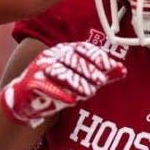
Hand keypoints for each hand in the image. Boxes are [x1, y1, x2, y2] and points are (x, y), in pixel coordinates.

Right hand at [0, 42, 126, 128]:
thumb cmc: (57, 86)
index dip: (97, 56)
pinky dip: (59, 93)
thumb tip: (123, 70)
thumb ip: (100, 74)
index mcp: (65, 51)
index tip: (111, 66)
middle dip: (89, 70)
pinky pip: (46, 87)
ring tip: (88, 93)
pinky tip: (71, 101)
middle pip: (73, 60)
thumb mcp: (81, 79)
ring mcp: (40, 68)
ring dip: (76, 82)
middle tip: (101, 81)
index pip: (83, 49)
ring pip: (61, 73)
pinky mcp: (31, 83)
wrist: (26, 99)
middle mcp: (53, 56)